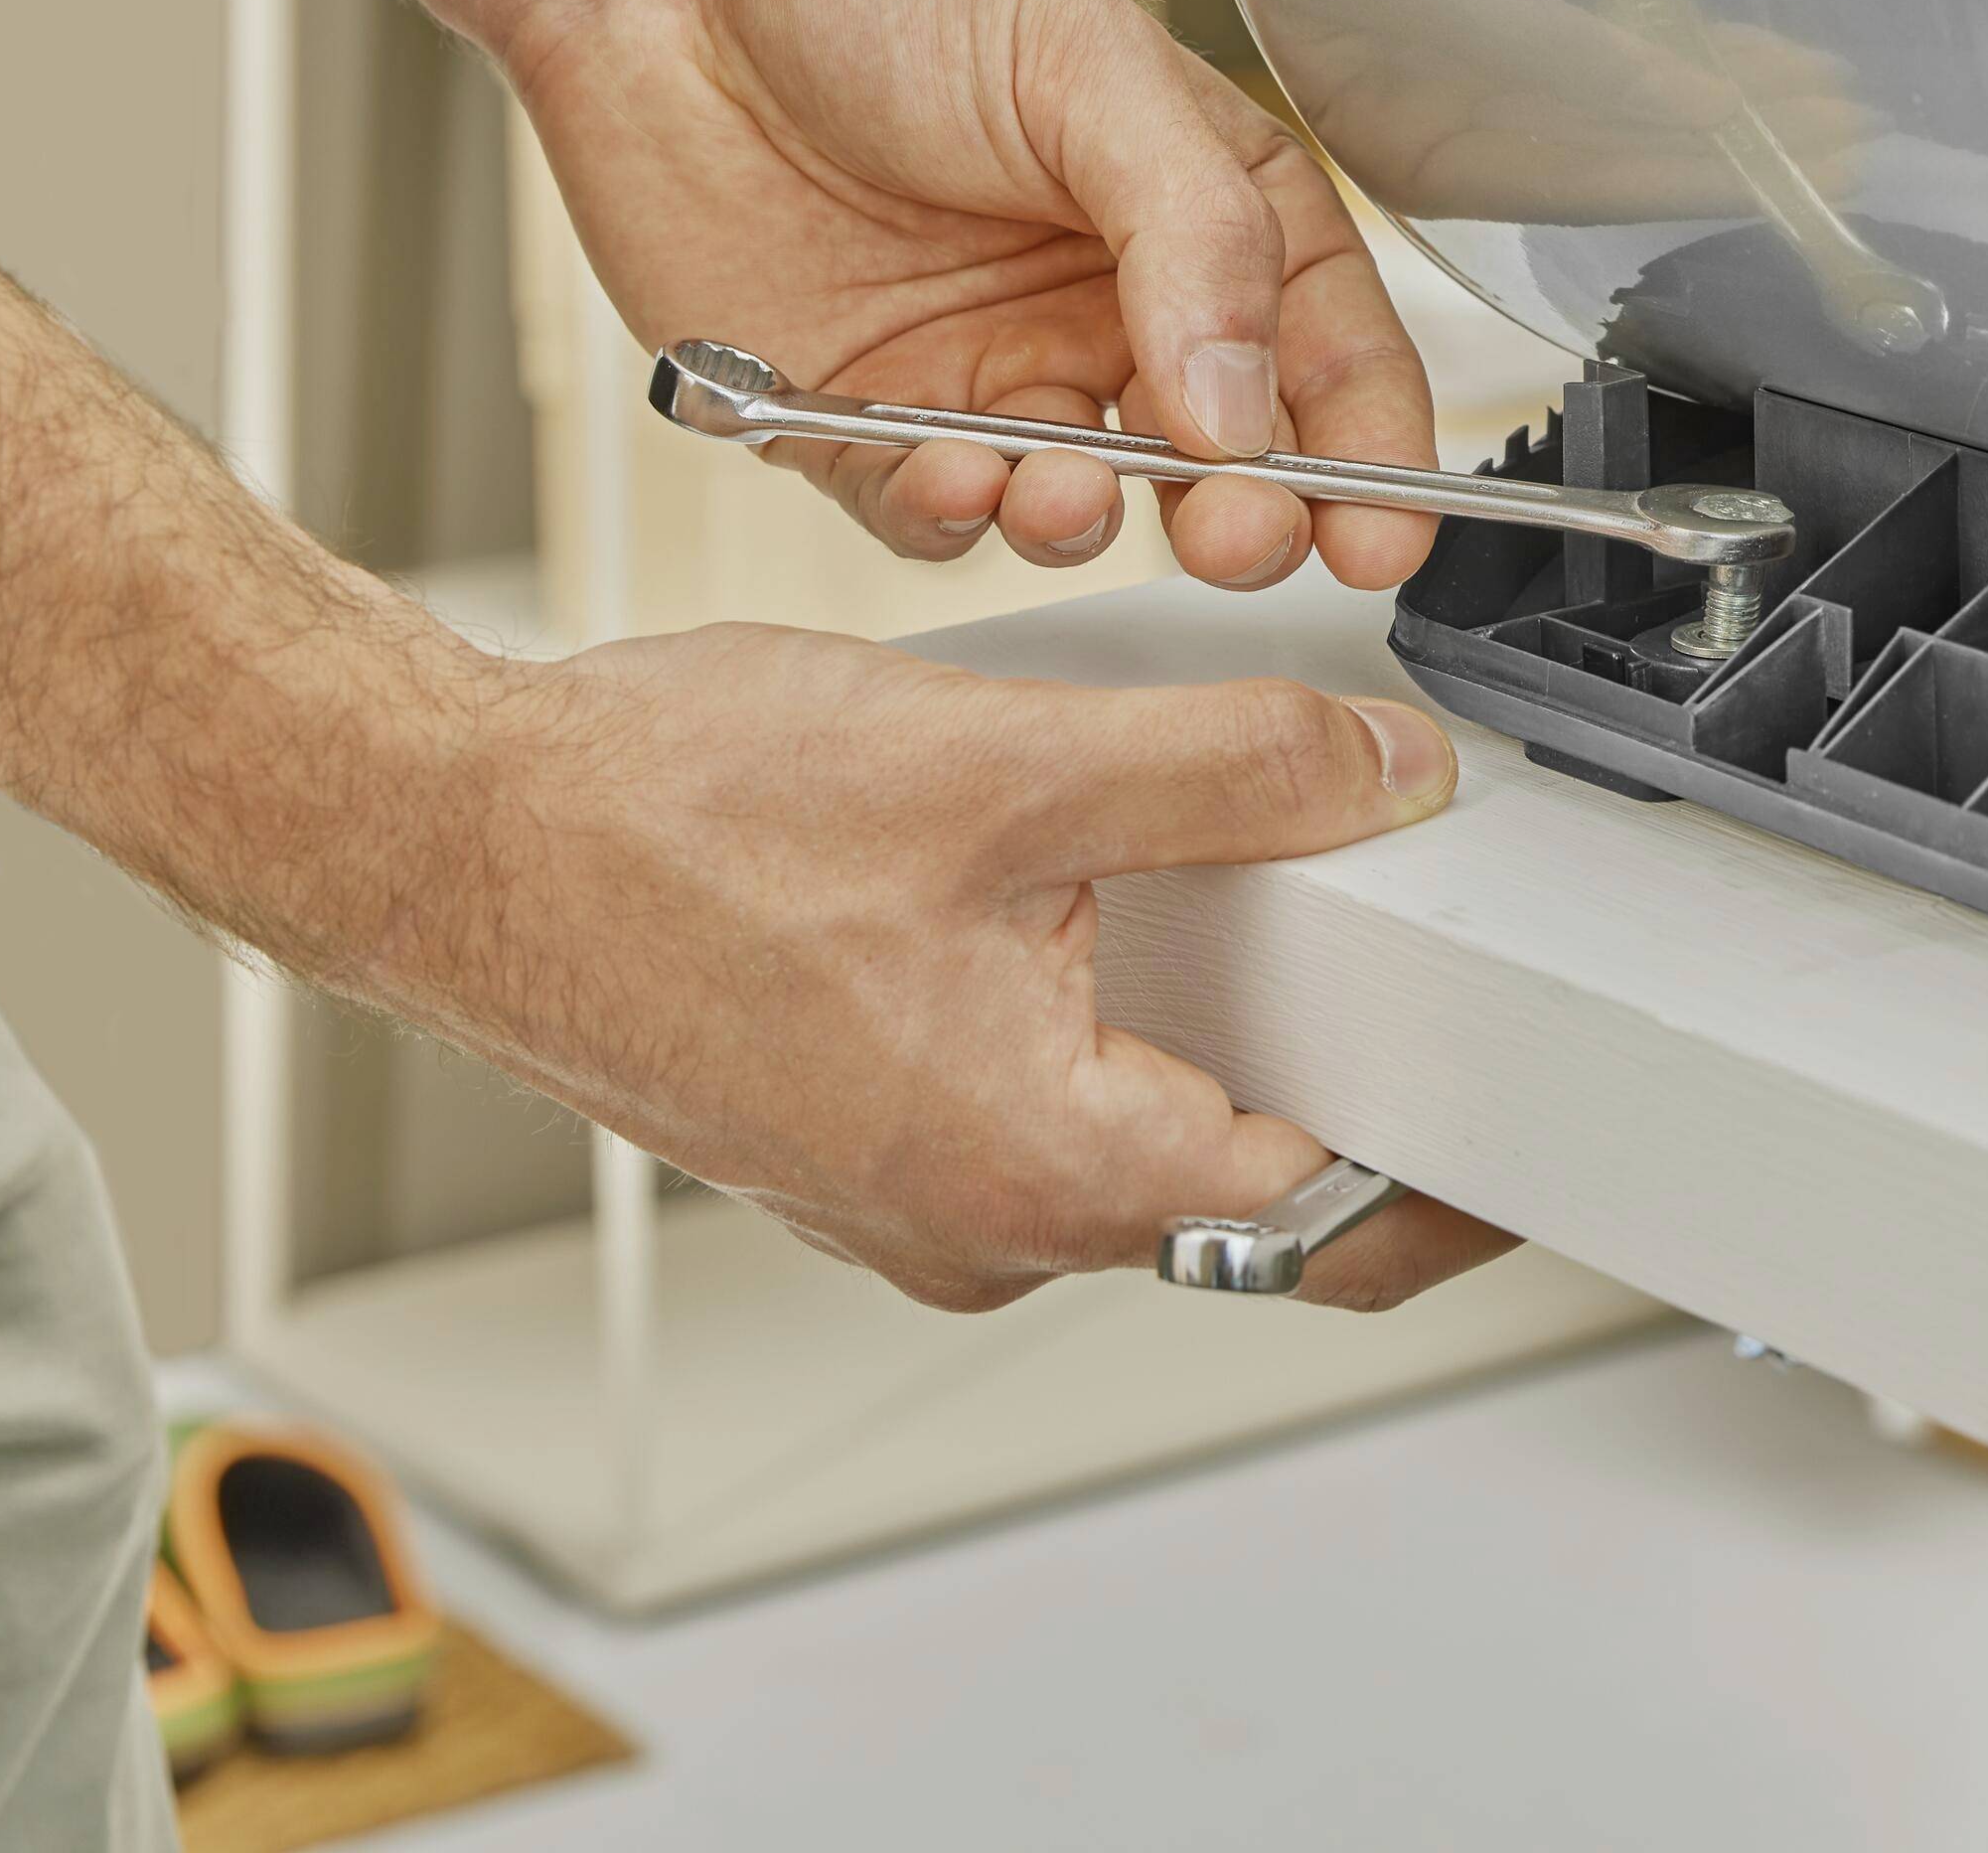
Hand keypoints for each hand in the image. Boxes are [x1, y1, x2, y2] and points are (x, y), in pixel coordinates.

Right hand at [389, 622, 1510, 1310]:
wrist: (448, 837)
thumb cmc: (660, 830)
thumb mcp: (1009, 764)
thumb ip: (1235, 767)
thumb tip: (1380, 773)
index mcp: (1042, 1171)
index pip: (1335, 1216)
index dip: (1460, 1160)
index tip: (1539, 1121)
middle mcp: (978, 1224)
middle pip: (1239, 1190)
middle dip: (1343, 1087)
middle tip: (1422, 981)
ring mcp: (906, 1196)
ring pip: (1126, 1139)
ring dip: (1204, 1036)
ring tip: (1252, 902)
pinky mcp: (852, 1142)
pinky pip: (1025, 1105)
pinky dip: (1092, 1022)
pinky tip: (1083, 900)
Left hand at [493, 0, 1439, 596]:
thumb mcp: (1083, 63)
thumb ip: (1192, 235)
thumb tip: (1249, 408)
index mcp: (1192, 205)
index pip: (1323, 352)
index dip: (1367, 452)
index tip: (1379, 530)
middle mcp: (1101, 303)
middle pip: (1218, 462)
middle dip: (1242, 517)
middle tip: (1236, 535)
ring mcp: (983, 369)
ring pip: (1078, 507)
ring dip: (1086, 518)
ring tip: (1067, 481)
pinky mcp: (856, 418)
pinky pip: (928, 513)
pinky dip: (950, 515)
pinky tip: (947, 470)